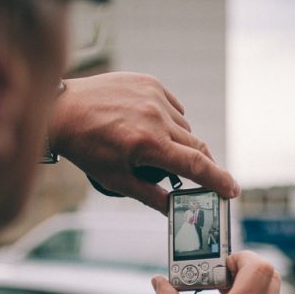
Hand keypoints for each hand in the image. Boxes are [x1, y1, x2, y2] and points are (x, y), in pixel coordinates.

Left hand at [49, 72, 239, 212]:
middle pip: (197, 146)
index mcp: (148, 145)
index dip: (219, 180)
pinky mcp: (149, 82)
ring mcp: (154, 96)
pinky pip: (174, 107)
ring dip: (179, 142)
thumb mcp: (115, 179)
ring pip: (184, 128)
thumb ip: (150, 195)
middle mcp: (156, 117)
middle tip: (203, 178)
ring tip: (154, 147)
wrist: (62, 109)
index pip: (196, 165)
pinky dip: (169, 120)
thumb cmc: (85, 147)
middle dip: (203, 165)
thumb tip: (174, 211)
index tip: (232, 190)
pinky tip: (148, 125)